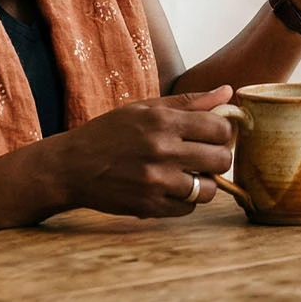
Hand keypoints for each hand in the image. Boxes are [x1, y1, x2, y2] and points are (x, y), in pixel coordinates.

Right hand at [49, 85, 235, 217]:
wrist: (72, 166)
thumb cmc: (110, 133)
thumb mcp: (146, 108)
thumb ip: (189, 102)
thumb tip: (228, 92)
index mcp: (163, 121)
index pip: (221, 129)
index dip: (223, 133)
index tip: (213, 135)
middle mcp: (162, 151)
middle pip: (222, 160)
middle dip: (218, 158)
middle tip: (204, 156)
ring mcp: (156, 182)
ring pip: (210, 189)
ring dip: (205, 183)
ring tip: (190, 174)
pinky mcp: (149, 206)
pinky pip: (189, 208)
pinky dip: (186, 201)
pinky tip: (173, 189)